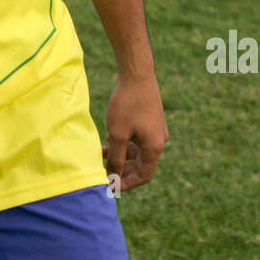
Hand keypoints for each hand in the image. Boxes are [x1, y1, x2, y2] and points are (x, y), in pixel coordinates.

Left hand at [103, 72, 167, 190]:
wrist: (137, 74)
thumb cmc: (127, 104)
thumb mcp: (118, 134)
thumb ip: (116, 158)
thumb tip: (113, 177)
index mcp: (154, 147)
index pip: (143, 176)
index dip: (126, 184)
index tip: (109, 186)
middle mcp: (159, 141)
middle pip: (141, 165)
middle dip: (122, 171)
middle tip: (102, 172)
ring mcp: (155, 130)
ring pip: (137, 152)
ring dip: (121, 156)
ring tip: (101, 155)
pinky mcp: (150, 120)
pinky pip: (137, 140)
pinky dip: (124, 144)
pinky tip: (109, 139)